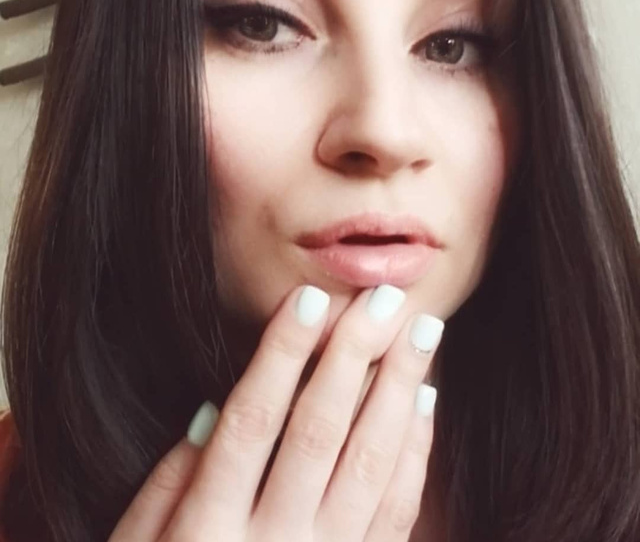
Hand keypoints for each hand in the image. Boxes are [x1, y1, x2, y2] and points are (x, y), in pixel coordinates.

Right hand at [108, 284, 442, 541]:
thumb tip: (217, 408)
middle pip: (320, 432)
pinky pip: (398, 514)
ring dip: (399, 392)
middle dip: (355, 358)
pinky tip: (423, 401)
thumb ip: (170, 484)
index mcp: (206, 533)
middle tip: (382, 299)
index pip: (252, 421)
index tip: (308, 297)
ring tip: (420, 331)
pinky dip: (415, 453)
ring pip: (371, 467)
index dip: (281, 355)